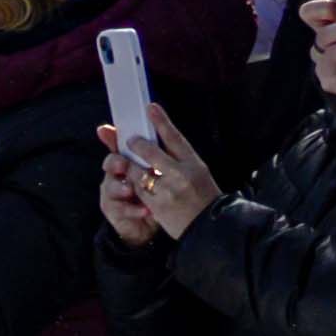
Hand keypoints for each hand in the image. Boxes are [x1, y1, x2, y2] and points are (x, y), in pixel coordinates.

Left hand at [100, 107, 217, 239]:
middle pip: (151, 151)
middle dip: (137, 144)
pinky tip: (131, 182)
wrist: (208, 227)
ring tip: (127, 162)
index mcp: (194, 163)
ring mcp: (168, 190)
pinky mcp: (156, 204)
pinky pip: (137, 189)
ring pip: (138, 171)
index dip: (161, 121)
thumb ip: (179, 158)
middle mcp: (181, 174)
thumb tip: (159, 140)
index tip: (150, 108)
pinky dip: (132, 184)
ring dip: (129, 165)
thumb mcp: (198, 172)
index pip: (175, 137)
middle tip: (131, 140)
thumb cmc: (202, 197)